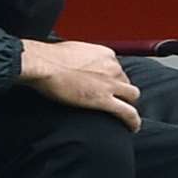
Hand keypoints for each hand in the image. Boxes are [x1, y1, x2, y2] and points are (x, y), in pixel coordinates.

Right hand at [18, 39, 141, 130]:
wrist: (44, 65)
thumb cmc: (51, 57)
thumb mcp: (73, 50)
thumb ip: (83, 58)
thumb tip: (79, 64)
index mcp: (104, 54)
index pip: (117, 68)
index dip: (113, 78)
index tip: (108, 84)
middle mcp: (111, 67)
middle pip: (126, 81)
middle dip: (122, 91)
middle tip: (115, 100)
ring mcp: (110, 84)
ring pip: (132, 95)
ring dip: (128, 104)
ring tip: (125, 114)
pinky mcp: (103, 100)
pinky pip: (127, 112)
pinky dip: (133, 121)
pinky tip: (132, 127)